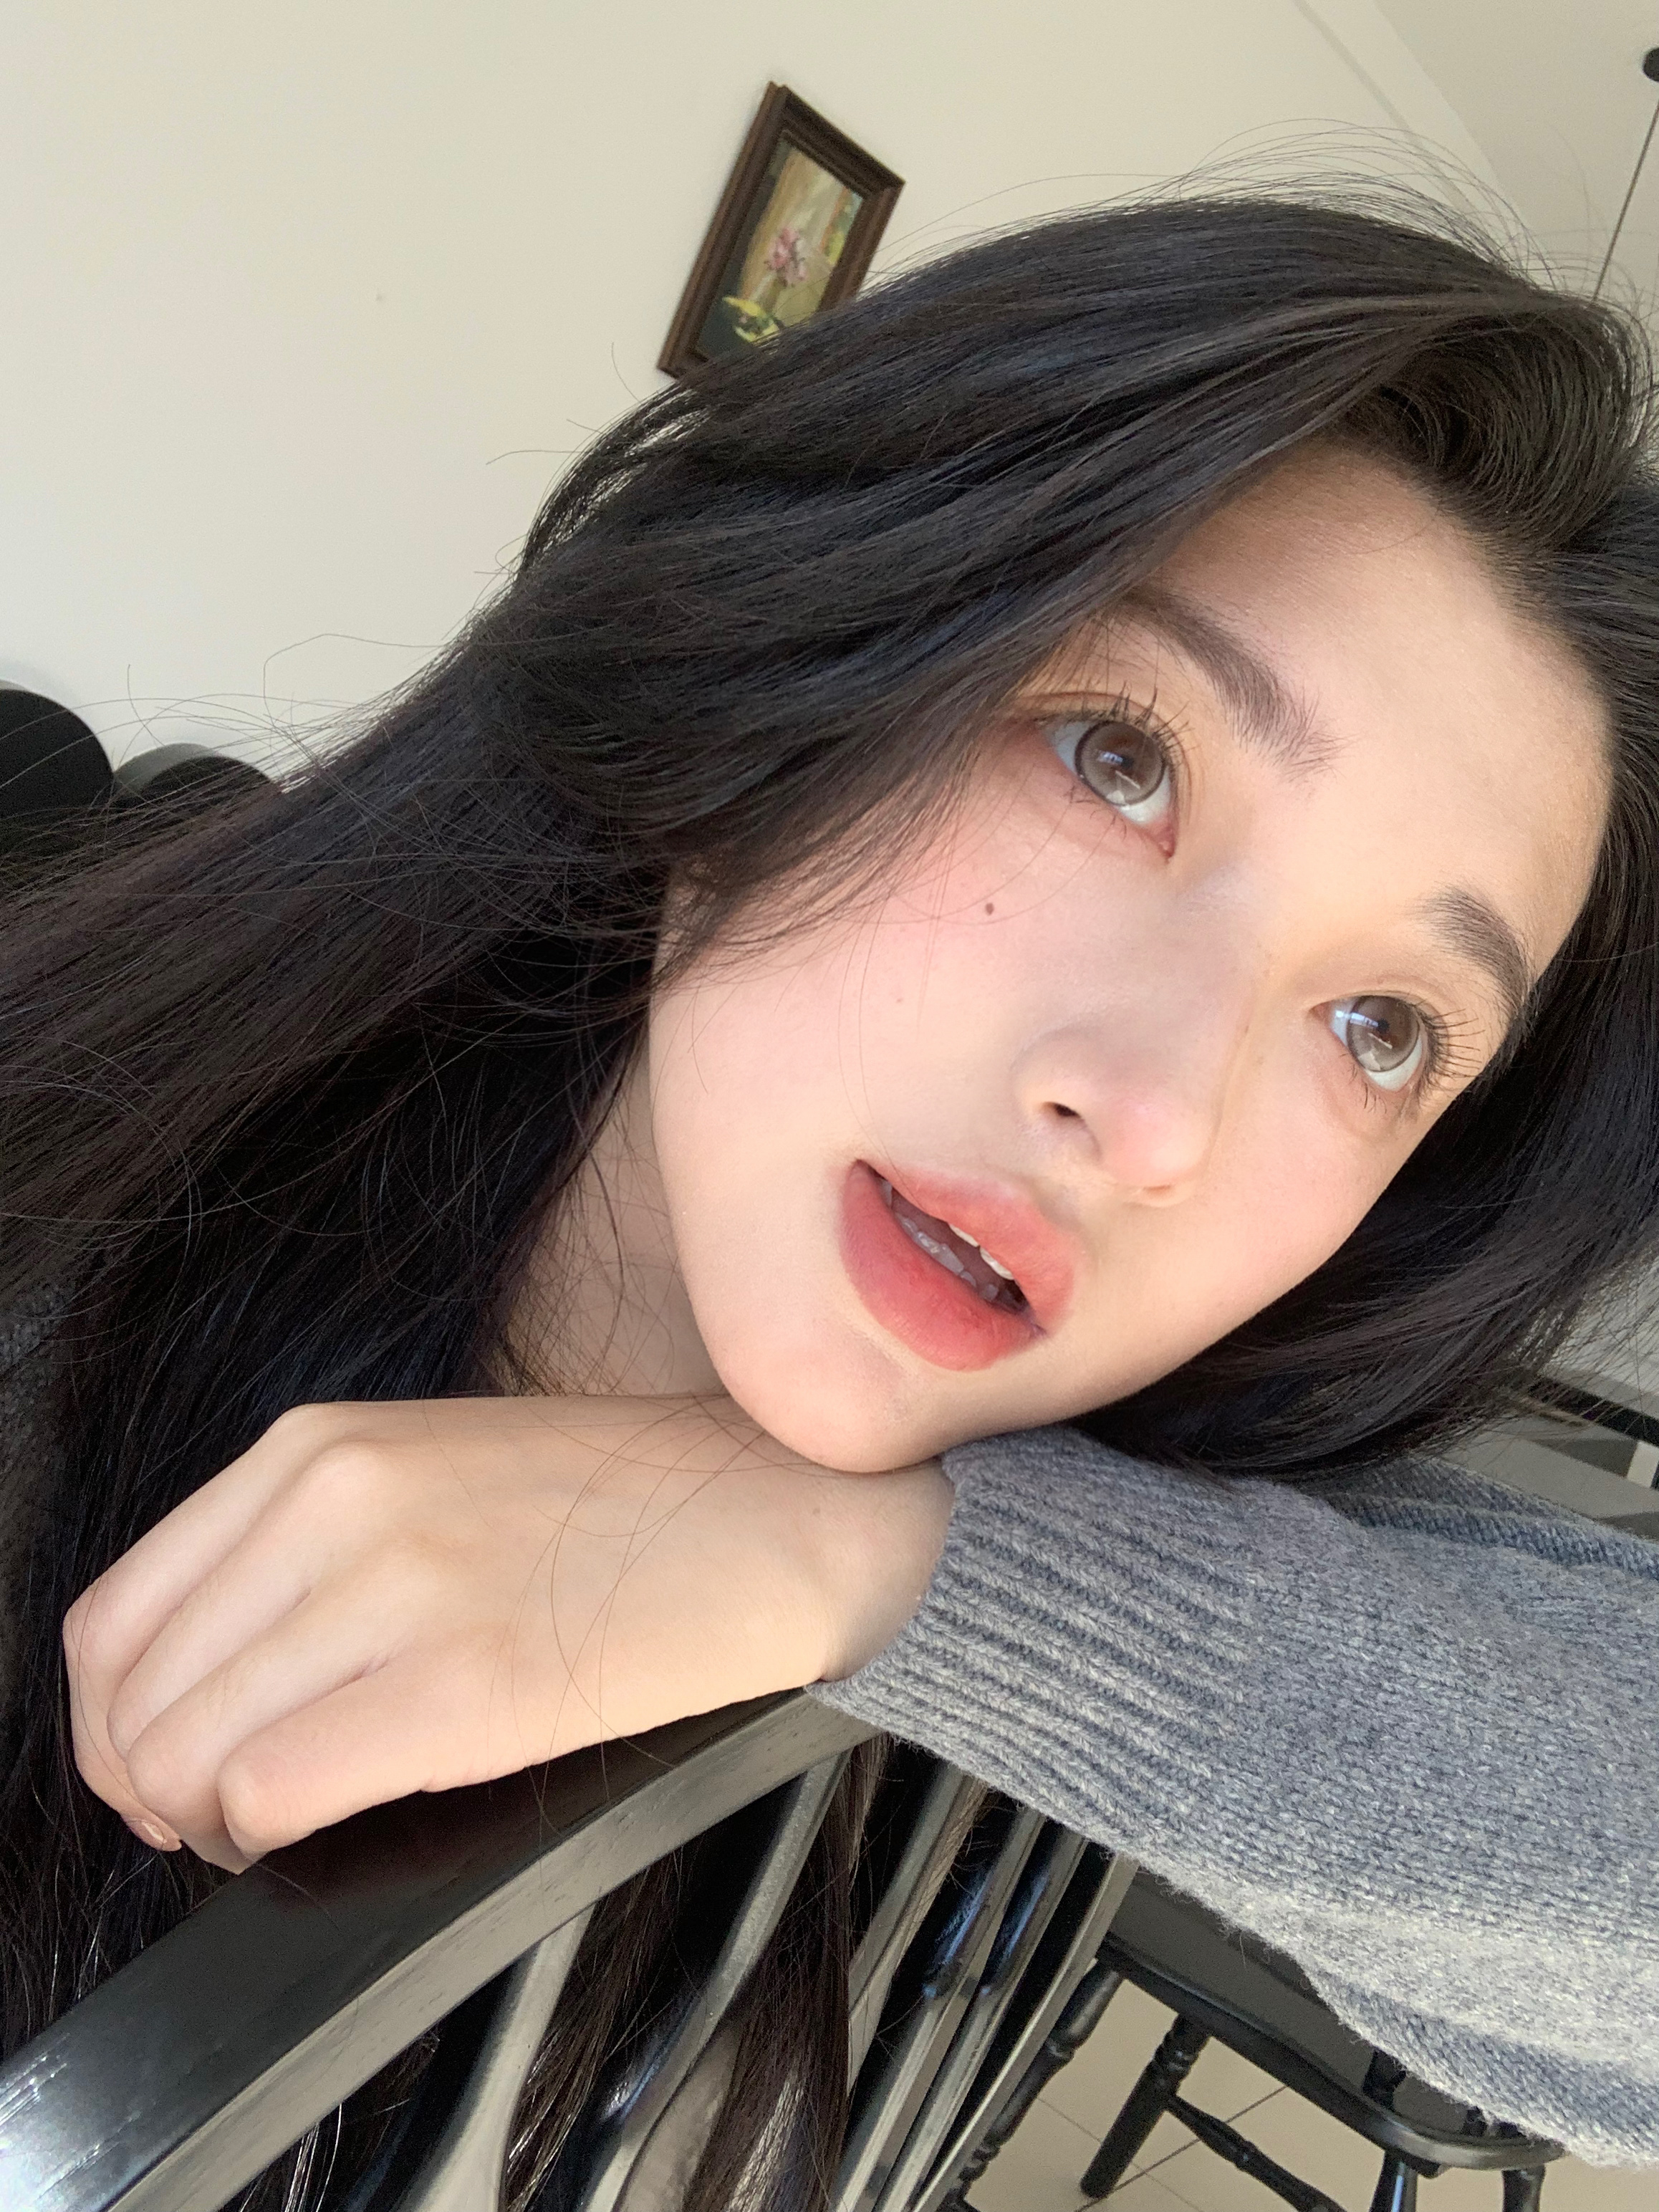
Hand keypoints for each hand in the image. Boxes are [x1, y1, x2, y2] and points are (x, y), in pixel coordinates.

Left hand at [62, 1395, 950, 1870]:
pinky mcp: (468, 1682)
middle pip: (137, 1701)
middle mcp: (337, 1499)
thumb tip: (199, 1681)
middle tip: (227, 1815)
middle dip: (157, 1789)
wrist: (789, 1511)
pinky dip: (270, 1837)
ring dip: (214, 1823)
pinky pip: (274, 1790)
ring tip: (283, 1821)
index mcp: (318, 1446)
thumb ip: (304, 1546)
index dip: (114, 1724)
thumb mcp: (430, 1470)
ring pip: (186, 1755)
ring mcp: (401, 1584)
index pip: (114, 1618)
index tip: (168, 1765)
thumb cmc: (624, 1507)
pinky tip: (330, 1824)